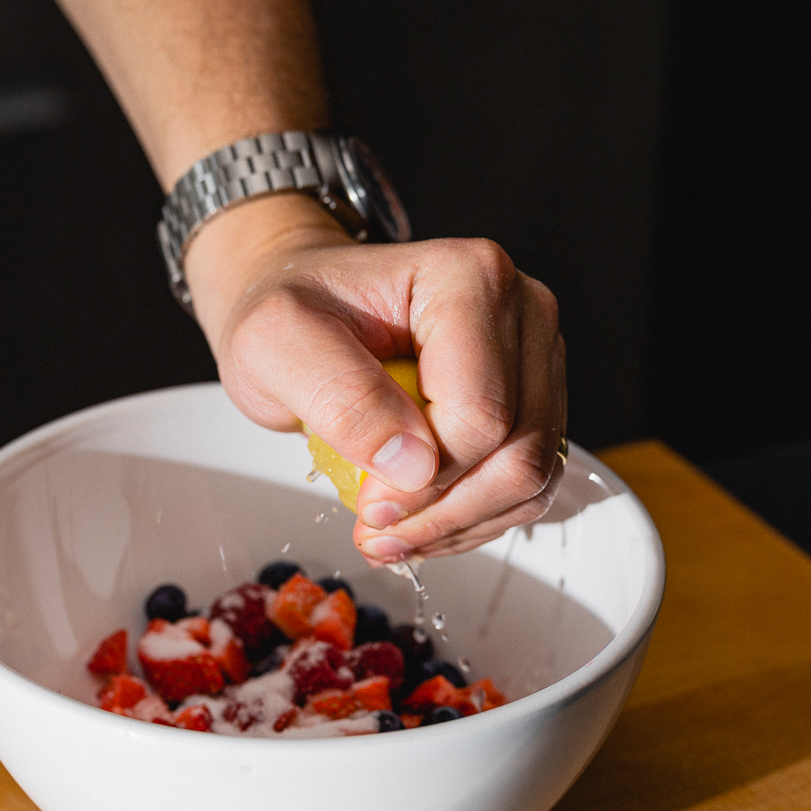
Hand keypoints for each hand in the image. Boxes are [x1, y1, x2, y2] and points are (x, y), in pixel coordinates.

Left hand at [185, 194, 567, 564]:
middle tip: (376, 529)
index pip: (479, 413)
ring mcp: (533, 356)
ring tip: (392, 532)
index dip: (424, 480)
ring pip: (534, 476)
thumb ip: (343, 399)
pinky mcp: (532, 399)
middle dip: (444, 511)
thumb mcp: (276, 343)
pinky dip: (476, 518)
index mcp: (467, 278)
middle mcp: (519, 310)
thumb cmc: (292, 312)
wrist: (301, 310)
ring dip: (461, 524)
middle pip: (520, 450)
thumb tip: (413, 464)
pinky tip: (420, 522)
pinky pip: (529, 483)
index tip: (367, 501)